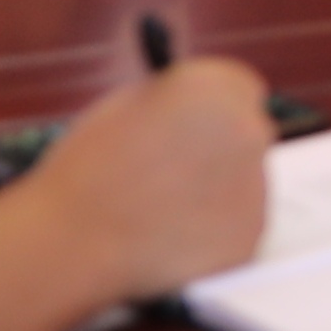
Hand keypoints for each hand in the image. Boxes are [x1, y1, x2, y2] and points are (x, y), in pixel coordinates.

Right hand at [18, 55, 278, 298]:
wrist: (73, 243)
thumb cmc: (85, 173)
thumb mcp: (124, 109)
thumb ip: (171, 102)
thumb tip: (194, 109)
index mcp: (213, 90)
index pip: (239, 87)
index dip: (216, 106)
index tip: (202, 121)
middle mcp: (247, 131)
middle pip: (247, 133)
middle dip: (220, 148)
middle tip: (181, 170)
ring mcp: (257, 187)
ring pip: (243, 184)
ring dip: (215, 192)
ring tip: (159, 211)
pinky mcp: (250, 236)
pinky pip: (235, 227)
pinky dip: (212, 233)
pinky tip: (169, 238)